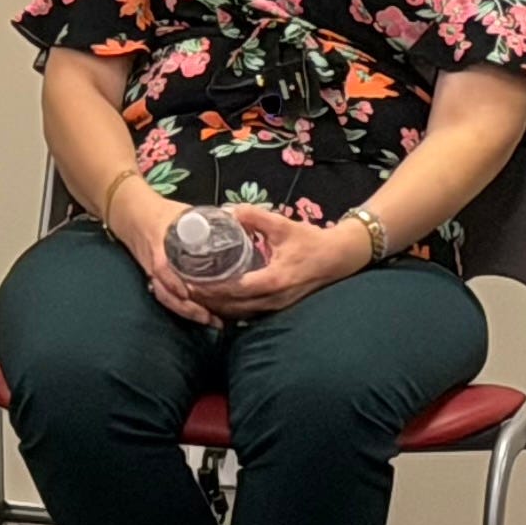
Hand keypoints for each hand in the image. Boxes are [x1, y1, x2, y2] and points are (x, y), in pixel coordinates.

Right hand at [102, 185, 222, 327]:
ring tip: (210, 321)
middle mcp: (154, 264)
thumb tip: (240, 227)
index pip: (162, 268)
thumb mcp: (182, 212)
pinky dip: (182, 306)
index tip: (188, 293)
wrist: (130, 213)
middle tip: (212, 318)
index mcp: (159, 246)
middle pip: (165, 292)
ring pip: (165, 297)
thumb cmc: (160, 212)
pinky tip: (200, 314)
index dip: (173, 282)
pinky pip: (166, 295)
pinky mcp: (154, 278)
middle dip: (187, 308)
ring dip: (186, 312)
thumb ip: (206, 222)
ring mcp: (152, 273)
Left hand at [196, 208, 373, 320]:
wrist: (341, 258)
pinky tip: (217, 301)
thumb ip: (254, 217)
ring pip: (242, 313)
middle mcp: (276, 299)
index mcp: (275, 279)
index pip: (236, 289)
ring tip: (195, 296)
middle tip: (184, 290)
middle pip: (235, 306)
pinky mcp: (281, 307)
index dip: (211, 288)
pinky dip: (233, 309)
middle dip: (209, 300)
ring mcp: (280, 306)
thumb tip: (228, 211)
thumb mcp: (283, 225)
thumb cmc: (311, 241)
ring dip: (219, 307)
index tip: (189, 281)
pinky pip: (252, 313)